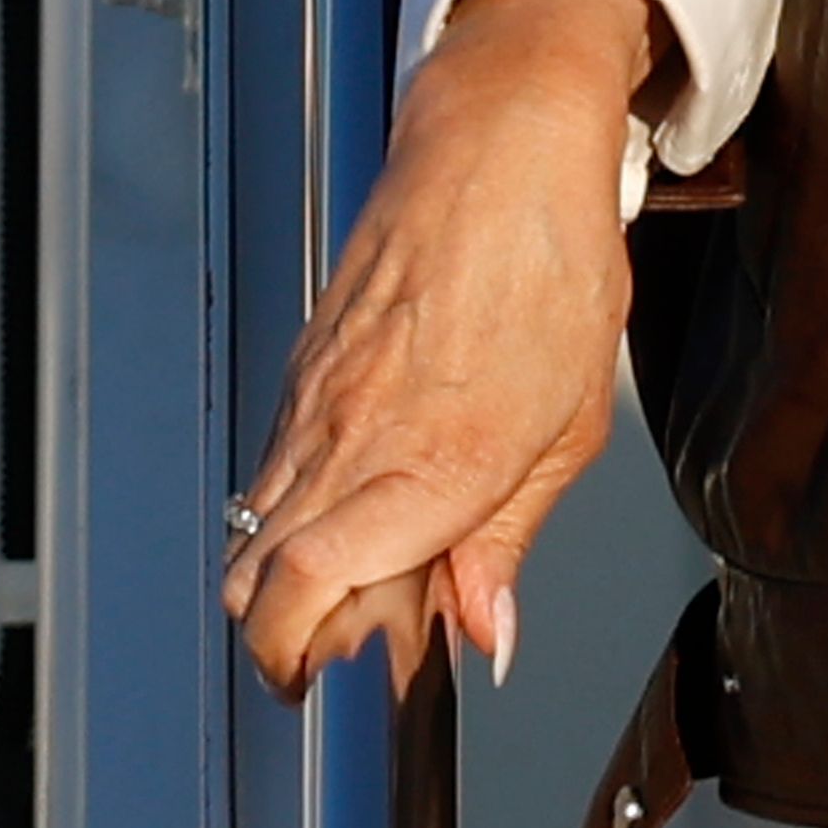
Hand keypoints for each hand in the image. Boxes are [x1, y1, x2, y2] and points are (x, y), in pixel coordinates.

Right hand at [221, 0, 655, 692]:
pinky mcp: (305, 366)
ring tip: (351, 583)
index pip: (301, 597)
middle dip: (285, 634)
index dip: (296, 657)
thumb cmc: (555, 267)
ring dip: (281, 575)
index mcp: (427, 466)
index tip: (328, 683)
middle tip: (345, 645)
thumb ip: (510, 540)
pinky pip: (273, 464)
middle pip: (256, 577)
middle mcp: (351, 439)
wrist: (500, 144)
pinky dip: (289, 509)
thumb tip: (484, 635)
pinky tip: (348, 504)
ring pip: (254, 524)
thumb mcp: (572, 423)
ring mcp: (316, 401)